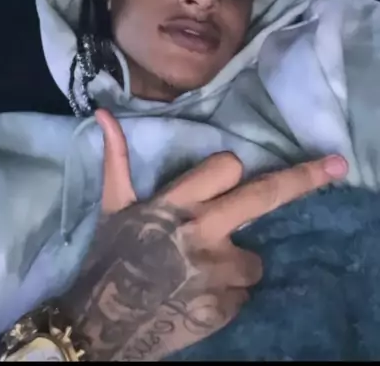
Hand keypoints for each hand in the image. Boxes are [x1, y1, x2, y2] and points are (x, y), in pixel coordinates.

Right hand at [59, 110, 347, 361]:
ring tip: (201, 272)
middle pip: (265, 195)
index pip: (228, 166)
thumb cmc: (109, 258)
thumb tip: (102, 113)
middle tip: (336, 165)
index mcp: (177, 202)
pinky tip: (199, 296)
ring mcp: (217, 270)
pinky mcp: (223, 306)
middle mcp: (203, 230)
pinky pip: (243, 294)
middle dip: (304, 178)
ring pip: (255, 258)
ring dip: (236, 264)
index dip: (227, 171)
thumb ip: (117, 158)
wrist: (101, 324)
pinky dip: (227, 295)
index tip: (225, 180)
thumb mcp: (113, 206)